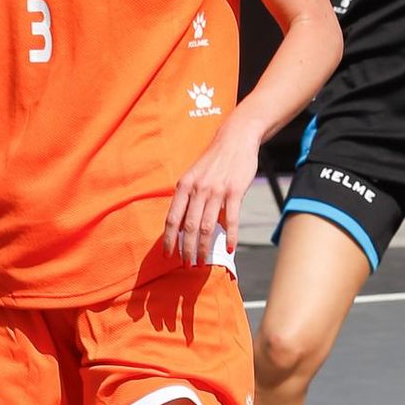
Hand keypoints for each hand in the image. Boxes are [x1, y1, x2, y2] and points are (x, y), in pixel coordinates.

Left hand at [164, 117, 261, 266]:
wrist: (235, 138)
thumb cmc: (214, 160)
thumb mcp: (194, 175)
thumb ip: (189, 197)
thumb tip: (183, 224)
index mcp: (184, 186)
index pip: (172, 218)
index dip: (169, 239)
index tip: (168, 255)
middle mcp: (197, 189)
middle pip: (189, 227)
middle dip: (187, 249)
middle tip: (188, 265)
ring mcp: (216, 190)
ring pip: (208, 226)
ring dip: (205, 248)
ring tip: (204, 262)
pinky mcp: (235, 191)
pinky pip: (231, 219)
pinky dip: (231, 236)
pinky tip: (230, 249)